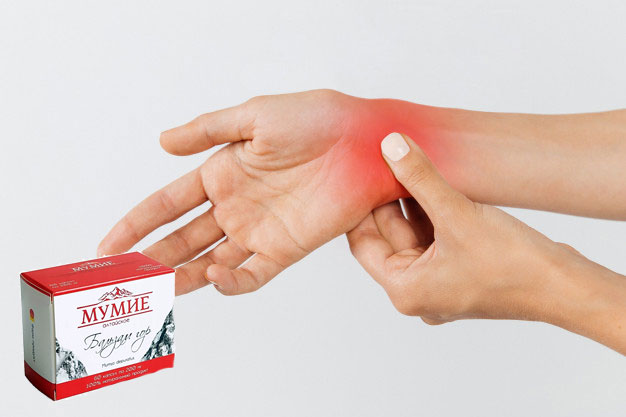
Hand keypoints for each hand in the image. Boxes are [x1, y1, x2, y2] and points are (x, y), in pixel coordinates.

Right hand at [98, 90, 404, 294]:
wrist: (363, 141)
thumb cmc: (314, 120)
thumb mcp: (253, 116)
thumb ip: (207, 131)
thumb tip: (162, 142)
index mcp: (223, 173)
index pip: (169, 204)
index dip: (138, 224)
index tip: (108, 245)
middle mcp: (236, 205)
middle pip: (184, 238)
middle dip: (153, 256)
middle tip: (124, 276)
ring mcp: (260, 229)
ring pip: (212, 262)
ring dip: (183, 275)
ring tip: (155, 288)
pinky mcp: (287, 248)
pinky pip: (253, 273)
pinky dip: (231, 282)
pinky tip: (211, 278)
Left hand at [347, 133, 625, 353]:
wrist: (565, 287)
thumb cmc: (512, 264)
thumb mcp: (457, 214)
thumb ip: (420, 177)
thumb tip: (390, 144)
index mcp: (405, 289)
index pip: (363, 243)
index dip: (358, 206)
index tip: (356, 173)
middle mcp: (417, 292)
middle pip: (389, 237)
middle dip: (388, 198)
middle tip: (382, 159)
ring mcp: (439, 284)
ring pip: (414, 235)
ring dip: (413, 203)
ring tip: (407, 163)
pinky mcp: (459, 274)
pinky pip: (435, 239)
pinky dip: (433, 214)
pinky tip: (433, 182)